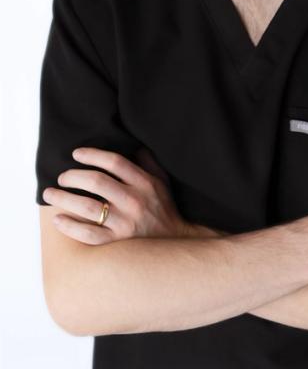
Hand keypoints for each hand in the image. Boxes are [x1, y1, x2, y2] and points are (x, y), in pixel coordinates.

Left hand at [42, 146, 205, 244]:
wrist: (174, 245)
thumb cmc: (163, 210)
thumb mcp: (161, 182)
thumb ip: (147, 162)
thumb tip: (132, 145)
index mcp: (144, 183)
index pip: (114, 162)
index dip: (92, 154)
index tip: (76, 154)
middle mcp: (133, 201)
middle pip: (96, 181)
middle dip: (73, 176)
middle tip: (62, 176)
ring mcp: (124, 223)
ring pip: (86, 206)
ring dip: (63, 198)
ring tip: (50, 194)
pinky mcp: (116, 243)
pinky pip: (86, 233)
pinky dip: (69, 226)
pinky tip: (58, 219)